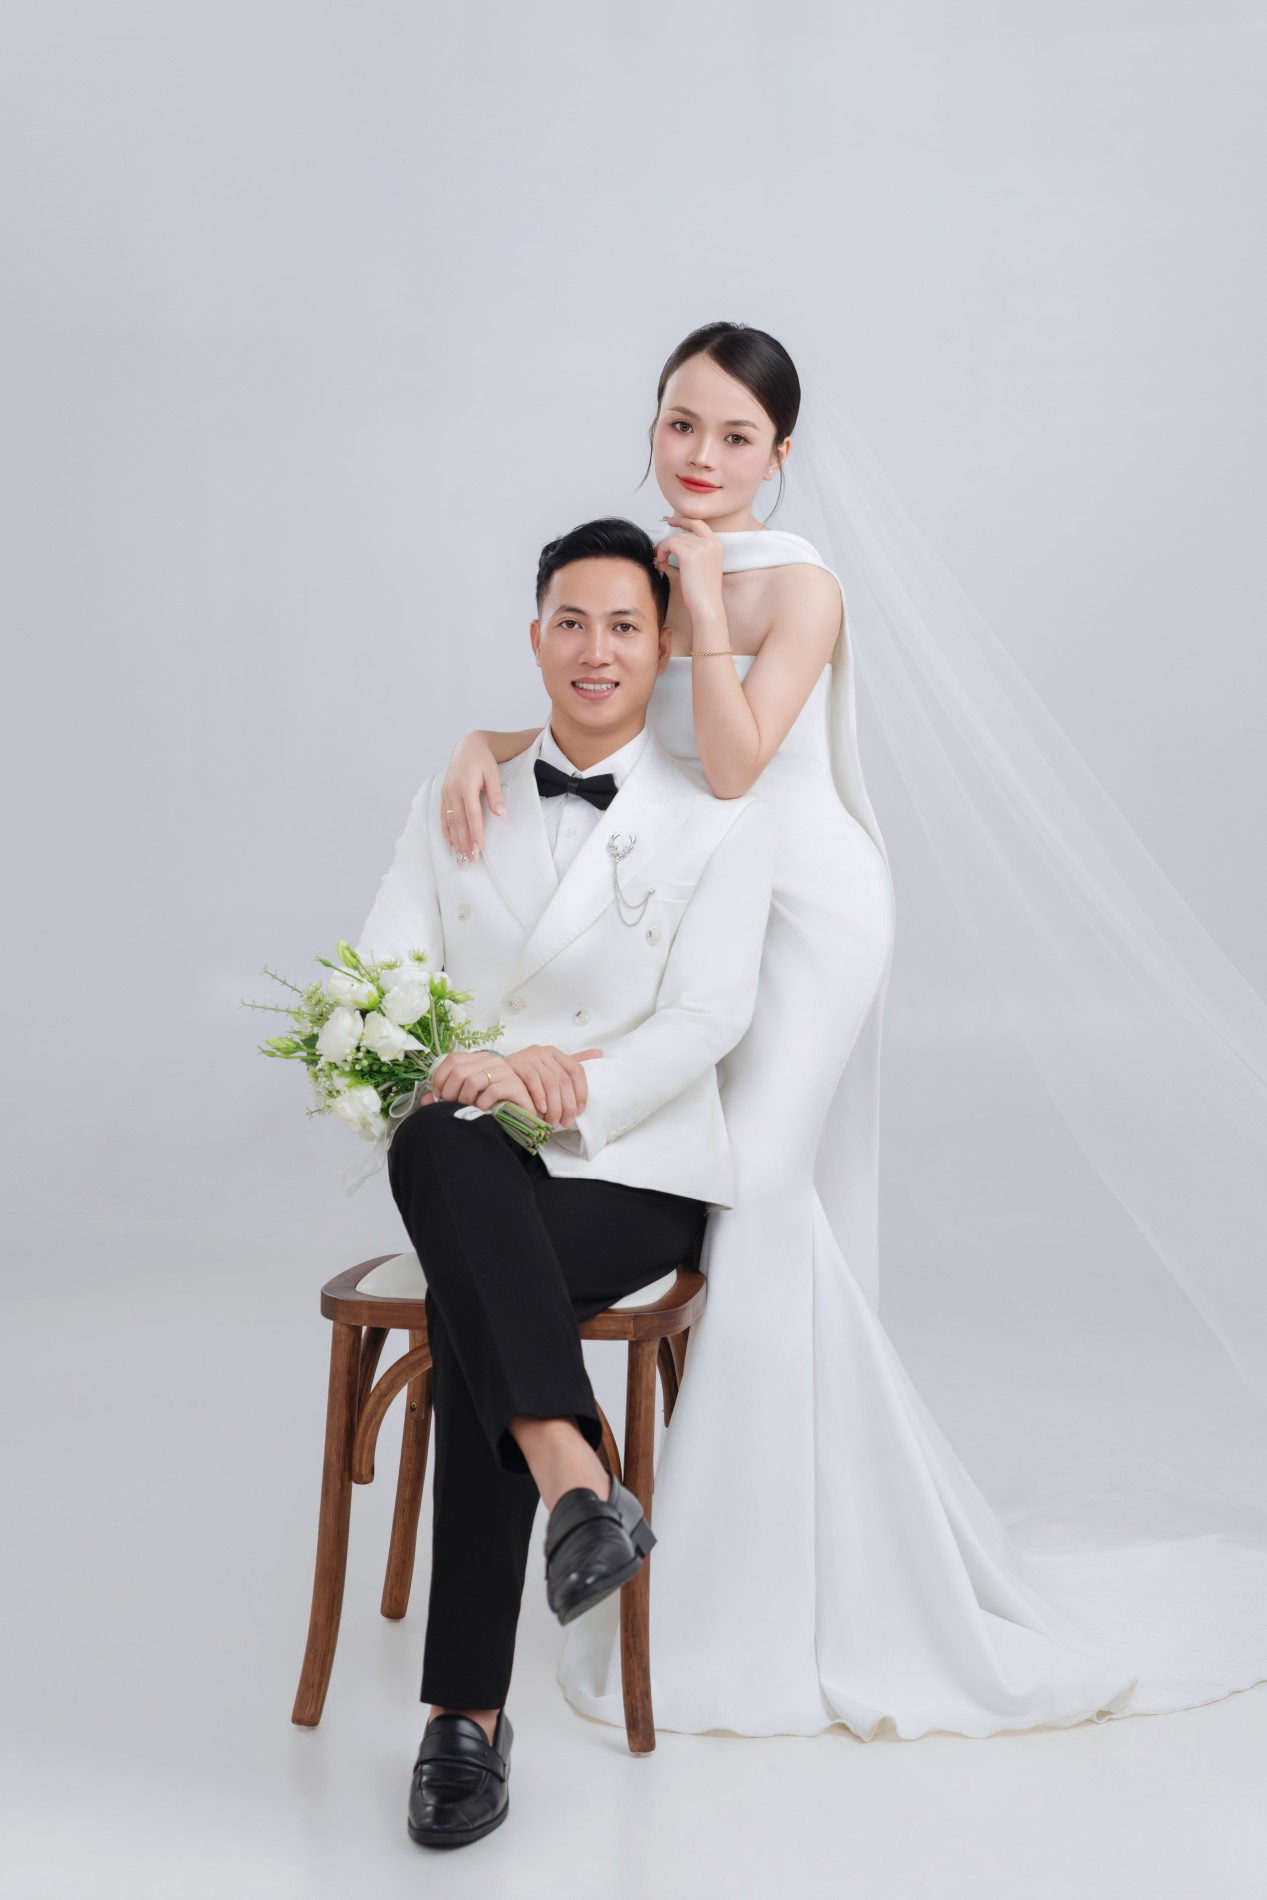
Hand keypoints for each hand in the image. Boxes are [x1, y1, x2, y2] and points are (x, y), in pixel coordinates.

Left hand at [422, 1050, 537, 1117]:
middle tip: (452, 1106)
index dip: (440, 1078)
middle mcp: (491, 1061)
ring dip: (465, 1100)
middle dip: (450, 1093)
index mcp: (478, 1058)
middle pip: (459, 1071)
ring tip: (469, 1108)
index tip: (440, 1095)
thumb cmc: (493, 1104)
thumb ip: (447, 1095)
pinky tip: (483, 1110)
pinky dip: (481, 1104)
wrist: (522, 1115)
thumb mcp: (468, 1096)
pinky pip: (490, 1093)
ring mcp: (503, 1072)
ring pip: (472, 1081)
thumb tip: (425, 1100)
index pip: (452, 1059)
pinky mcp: (513, 1085)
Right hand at [440, 732, 505, 863]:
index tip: (479, 849)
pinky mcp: (443, 795)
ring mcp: (446, 794)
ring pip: (450, 822)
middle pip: (459, 823)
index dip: (476, 834)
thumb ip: (496, 795)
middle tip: (469, 861)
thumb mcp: (493, 774)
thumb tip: (502, 815)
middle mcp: (453, 792)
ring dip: (455, 841)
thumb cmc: (482, 760)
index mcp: (466, 786)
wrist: (467, 746)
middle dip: (464, 844)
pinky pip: (442, 816)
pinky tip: (449, 843)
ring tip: (460, 857)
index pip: (472, 816)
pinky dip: (446, 831)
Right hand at [502, 1044, 602, 1126]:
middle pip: (564, 1080)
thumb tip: (599, 1053)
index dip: (581, 1091)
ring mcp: (531, 1057)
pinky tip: (542, 1111)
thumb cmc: (528, 1075)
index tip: (580, 1110)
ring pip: (550, 1083)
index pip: (576, 1070)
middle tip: (565, 1122)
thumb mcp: (551, 1068)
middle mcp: (545, 1052)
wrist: (497, 1073)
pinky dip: (539, 1098)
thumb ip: (572, 1063)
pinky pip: (533, 1082)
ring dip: (554, 1106)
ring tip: (553, 1122)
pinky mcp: (518, 1065)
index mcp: (556, 1053)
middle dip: (567, 1104)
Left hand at [653, 515, 725, 623]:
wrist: (707, 606)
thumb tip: (674, 545)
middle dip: (668, 543)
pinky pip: (669, 544)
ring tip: (661, 565)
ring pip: (674, 539)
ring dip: (663, 551)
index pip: (698, 523)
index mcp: (717, 545)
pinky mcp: (690, 555)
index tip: (671, 521)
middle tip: (659, 555)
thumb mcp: (704, 567)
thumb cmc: (703, 593)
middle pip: (682, 533)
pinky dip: (662, 553)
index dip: (683, 520)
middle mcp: (711, 543)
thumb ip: (696, 553)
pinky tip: (662, 566)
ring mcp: (701, 547)